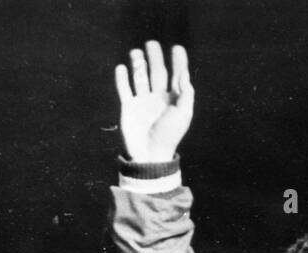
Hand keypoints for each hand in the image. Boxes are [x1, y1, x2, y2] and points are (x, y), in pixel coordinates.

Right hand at [115, 40, 193, 163]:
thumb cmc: (169, 136)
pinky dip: (122, 79)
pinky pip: (124, 89)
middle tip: (152, 43)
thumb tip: (184, 74)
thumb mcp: (183, 114)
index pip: (177, 76)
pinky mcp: (128, 108)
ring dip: (138, 64)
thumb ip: (186, 94)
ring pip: (140, 77)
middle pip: (157, 73)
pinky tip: (121, 68)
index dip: (178, 62)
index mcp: (173, 100)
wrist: (149, 154)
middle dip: (155, 58)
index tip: (177, 48)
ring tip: (136, 52)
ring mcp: (142, 102)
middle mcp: (158, 99)